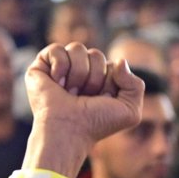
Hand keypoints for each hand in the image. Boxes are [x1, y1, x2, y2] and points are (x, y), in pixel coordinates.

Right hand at [24, 42, 143, 172]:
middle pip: (96, 54)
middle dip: (94, 77)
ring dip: (78, 74)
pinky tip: (57, 83)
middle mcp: (82, 73)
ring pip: (77, 48)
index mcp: (101, 81)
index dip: (110, 81)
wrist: (70, 129)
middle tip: (84, 97)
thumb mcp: (130, 110)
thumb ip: (136, 85)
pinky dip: (60, 66)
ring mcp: (62, 69)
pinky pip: (56, 49)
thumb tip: (119, 61)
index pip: (112, 64)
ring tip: (70, 92)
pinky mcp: (42, 66)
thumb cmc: (97, 123)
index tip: (102, 100)